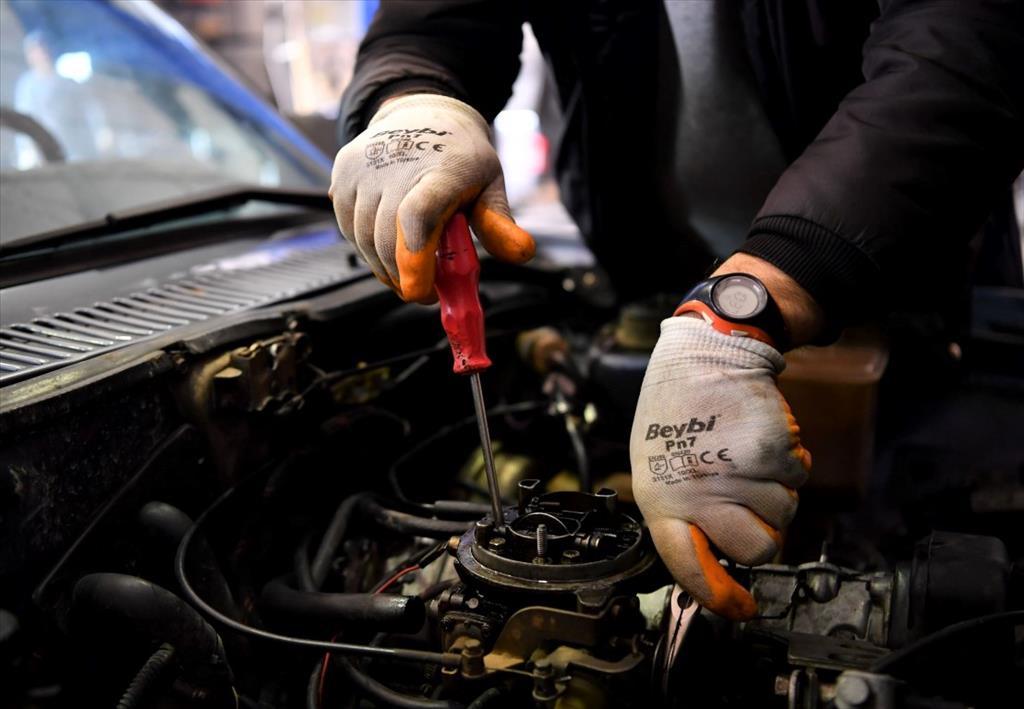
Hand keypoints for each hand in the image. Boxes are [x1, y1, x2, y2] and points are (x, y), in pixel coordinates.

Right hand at [329, 94, 534, 302]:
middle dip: (404, 278)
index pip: (418, 215)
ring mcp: (364, 170)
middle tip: (424, 292)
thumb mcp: (490, 184)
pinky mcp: (342, 177)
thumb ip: (499, 223)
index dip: (415, 260)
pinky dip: (368, 250)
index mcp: (441, 168)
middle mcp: (395, 164)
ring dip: (385, 269)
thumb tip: (521, 254)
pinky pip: (350, 230)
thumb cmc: (460, 156)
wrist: (421, 113)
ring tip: (407, 274)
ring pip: (366, 241)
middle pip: (388, 240)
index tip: (421, 292)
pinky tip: (388, 250)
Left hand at [629, 316, 810, 619]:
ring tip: (745, 459)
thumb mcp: (657, 468)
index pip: (687, 565)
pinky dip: (790, 462)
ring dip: (775, 492)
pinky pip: (799, 477)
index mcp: (661, 500)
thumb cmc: (678, 412)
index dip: (717, 595)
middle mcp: (698, 492)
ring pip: (783, 513)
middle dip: (764, 533)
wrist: (704, 356)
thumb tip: (715, 556)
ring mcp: (738, 473)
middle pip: (757, 549)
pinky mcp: (771, 451)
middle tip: (750, 504)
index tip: (740, 608)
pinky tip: (760, 441)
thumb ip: (681, 513)